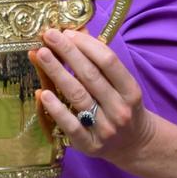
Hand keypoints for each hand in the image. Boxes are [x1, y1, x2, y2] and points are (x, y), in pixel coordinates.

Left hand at [31, 29, 156, 167]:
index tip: (68, 32)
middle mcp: (119, 109)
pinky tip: (43, 93)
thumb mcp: (121, 85)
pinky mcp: (89, 145)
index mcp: (130, 91)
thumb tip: (78, 33)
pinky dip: (56, 109)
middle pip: (90, 76)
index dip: (87, 45)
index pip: (109, 62)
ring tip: (41, 55)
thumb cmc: (123, 107)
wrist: (135, 145)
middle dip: (68, 53)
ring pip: (78, 96)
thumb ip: (101, 62)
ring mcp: (104, 128)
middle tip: (49, 35)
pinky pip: (70, 125)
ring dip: (57, 73)